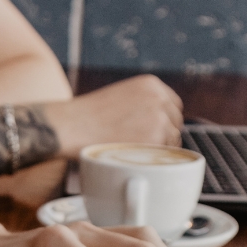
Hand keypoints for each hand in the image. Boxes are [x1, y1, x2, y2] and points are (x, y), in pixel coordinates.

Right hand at [47, 75, 184, 151]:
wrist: (71, 125)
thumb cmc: (86, 116)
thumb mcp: (119, 97)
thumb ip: (140, 105)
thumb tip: (154, 125)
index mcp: (151, 84)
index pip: (173, 105)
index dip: (165, 121)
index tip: (156, 132)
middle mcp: (159, 98)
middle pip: (176, 123)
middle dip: (164, 136)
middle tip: (145, 148)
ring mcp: (159, 118)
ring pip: (173, 140)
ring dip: (160, 150)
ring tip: (139, 157)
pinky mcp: (155, 138)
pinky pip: (165, 155)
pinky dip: (154, 161)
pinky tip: (138, 162)